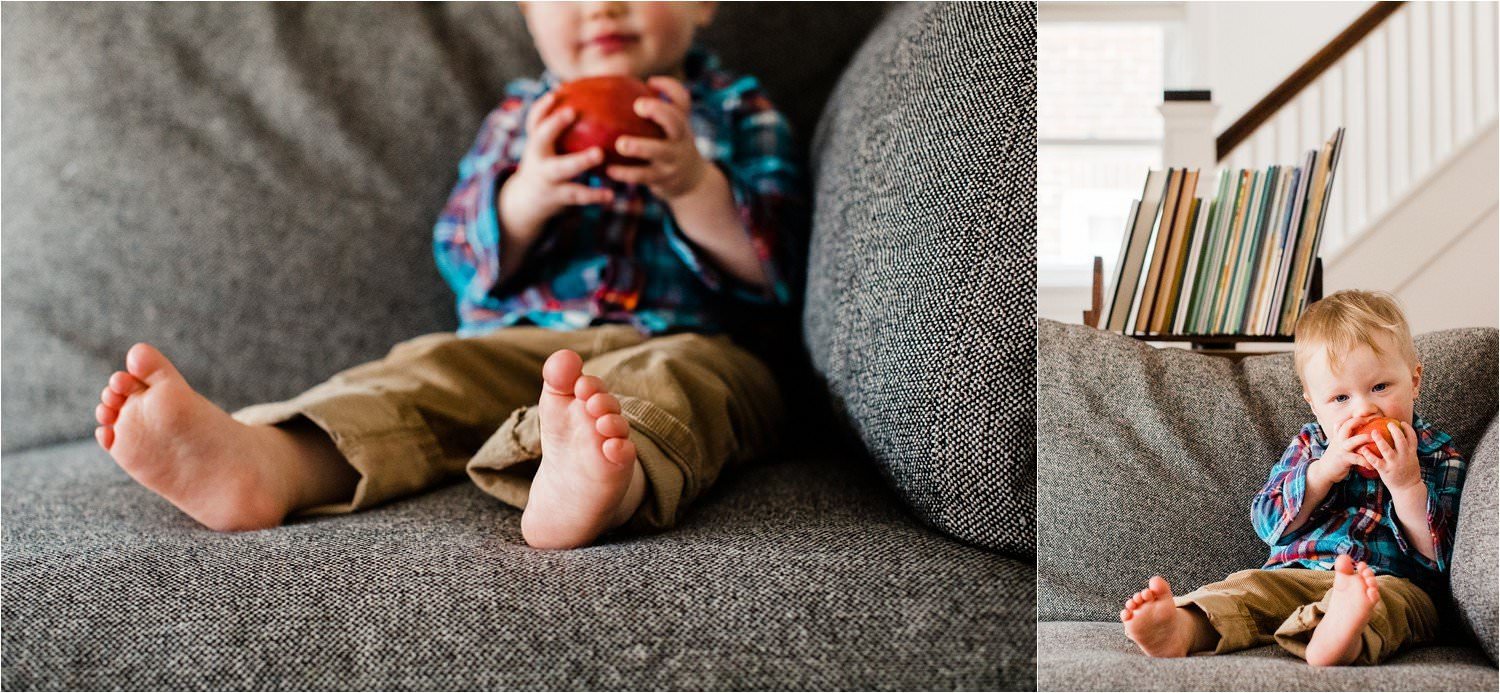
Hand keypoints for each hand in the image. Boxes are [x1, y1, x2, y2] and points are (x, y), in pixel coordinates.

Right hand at [499, 92, 615, 237]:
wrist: (528, 201)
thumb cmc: (547, 162)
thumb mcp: (547, 145)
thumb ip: (562, 126)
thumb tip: (592, 96)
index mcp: (536, 142)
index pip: (534, 120)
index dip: (542, 106)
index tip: (554, 93)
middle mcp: (537, 158)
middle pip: (541, 138)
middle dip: (554, 124)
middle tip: (571, 111)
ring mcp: (546, 178)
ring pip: (562, 168)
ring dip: (580, 160)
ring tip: (599, 154)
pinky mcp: (557, 197)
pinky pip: (578, 195)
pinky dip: (595, 195)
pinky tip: (611, 194)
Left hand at [604, 76, 709, 200]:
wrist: (691, 179)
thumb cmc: (668, 144)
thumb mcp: (668, 127)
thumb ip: (651, 111)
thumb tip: (609, 85)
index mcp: (680, 122)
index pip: (682, 100)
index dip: (669, 87)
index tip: (650, 82)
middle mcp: (680, 138)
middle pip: (676, 121)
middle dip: (658, 111)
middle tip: (638, 105)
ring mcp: (673, 159)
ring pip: (659, 151)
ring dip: (640, 147)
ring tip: (620, 144)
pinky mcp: (663, 178)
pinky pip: (644, 175)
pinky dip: (626, 173)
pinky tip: (609, 170)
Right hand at [1310, 416, 1374, 485]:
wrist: (1323, 471)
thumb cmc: (1334, 457)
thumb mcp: (1336, 444)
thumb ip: (1341, 436)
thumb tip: (1345, 427)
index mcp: (1337, 436)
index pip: (1343, 422)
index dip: (1354, 417)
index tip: (1365, 416)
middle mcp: (1339, 440)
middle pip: (1347, 426)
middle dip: (1358, 421)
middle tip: (1371, 420)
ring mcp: (1341, 449)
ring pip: (1353, 441)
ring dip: (1364, 438)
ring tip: (1374, 439)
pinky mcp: (1344, 459)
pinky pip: (1358, 459)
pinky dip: (1366, 461)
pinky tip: (1372, 465)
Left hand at [1360, 420, 1422, 491]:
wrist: (1408, 489)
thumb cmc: (1408, 473)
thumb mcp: (1412, 460)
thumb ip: (1408, 450)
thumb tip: (1403, 439)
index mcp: (1412, 453)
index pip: (1413, 438)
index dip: (1408, 429)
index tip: (1402, 423)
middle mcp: (1404, 457)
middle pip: (1400, 440)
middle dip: (1394, 430)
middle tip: (1388, 423)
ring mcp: (1395, 463)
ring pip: (1387, 449)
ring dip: (1380, 440)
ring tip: (1373, 432)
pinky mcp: (1385, 470)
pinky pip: (1376, 461)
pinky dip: (1369, 454)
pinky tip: (1363, 448)